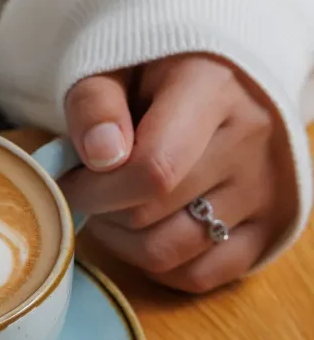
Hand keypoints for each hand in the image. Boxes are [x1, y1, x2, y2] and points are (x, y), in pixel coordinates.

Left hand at [62, 55, 296, 292]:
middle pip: (152, 213)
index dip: (95, 187)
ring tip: (111, 210)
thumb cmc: (158, 71)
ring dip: (122, 242)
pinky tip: (143, 233)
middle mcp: (251, 141)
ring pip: (170, 251)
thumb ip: (96, 102)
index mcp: (214, 89)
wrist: (225, 78)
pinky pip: (201, 274)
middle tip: (86, 190)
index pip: (153, 168)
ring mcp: (266, 188)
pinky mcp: (271, 225)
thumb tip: (99, 155)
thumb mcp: (116, 64)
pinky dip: (159, 267)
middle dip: (100, 210)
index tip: (68, 179)